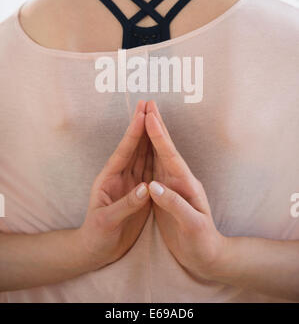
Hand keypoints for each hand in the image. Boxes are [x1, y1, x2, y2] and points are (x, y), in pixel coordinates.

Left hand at [78, 100, 152, 269]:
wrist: (96, 250)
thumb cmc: (97, 236)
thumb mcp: (108, 222)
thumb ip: (127, 204)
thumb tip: (147, 188)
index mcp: (109, 179)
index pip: (124, 151)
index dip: (134, 132)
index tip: (143, 114)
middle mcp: (120, 177)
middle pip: (133, 146)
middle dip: (142, 125)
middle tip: (150, 104)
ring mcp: (130, 183)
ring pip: (142, 154)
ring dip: (149, 136)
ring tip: (157, 117)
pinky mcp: (138, 192)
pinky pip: (148, 168)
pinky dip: (155, 154)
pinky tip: (162, 145)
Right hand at [145, 100, 227, 280]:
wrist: (207, 255)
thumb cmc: (201, 241)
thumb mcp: (191, 225)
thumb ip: (173, 204)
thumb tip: (152, 187)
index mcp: (185, 184)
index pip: (169, 155)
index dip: (159, 136)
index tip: (149, 116)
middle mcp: (179, 180)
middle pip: (165, 147)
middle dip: (156, 125)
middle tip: (147, 104)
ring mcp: (172, 185)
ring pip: (159, 153)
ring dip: (151, 134)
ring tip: (144, 117)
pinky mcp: (166, 193)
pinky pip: (154, 166)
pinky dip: (148, 151)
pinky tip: (143, 146)